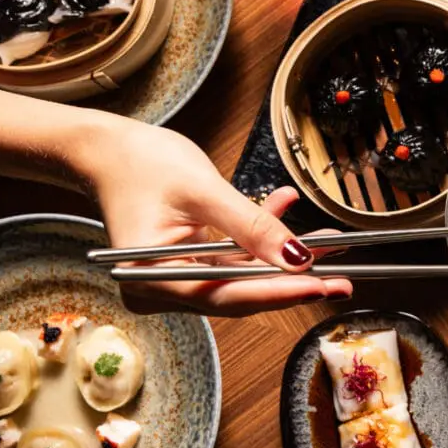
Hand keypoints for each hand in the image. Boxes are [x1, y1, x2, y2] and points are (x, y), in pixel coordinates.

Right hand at [80, 119, 351, 316]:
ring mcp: (176, 278)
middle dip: (292, 281)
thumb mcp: (203, 190)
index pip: (227, 296)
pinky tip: (286, 208)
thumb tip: (298, 256)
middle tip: (341, 279)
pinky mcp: (189, 263)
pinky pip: (234, 257)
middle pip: (240, 292)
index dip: (279, 294)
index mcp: (152, 280)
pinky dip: (261, 237)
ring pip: (243, 275)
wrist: (106, 151)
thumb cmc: (140, 164)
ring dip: (284, 256)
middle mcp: (163, 289)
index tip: (321, 287)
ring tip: (330, 244)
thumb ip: (251, 225)